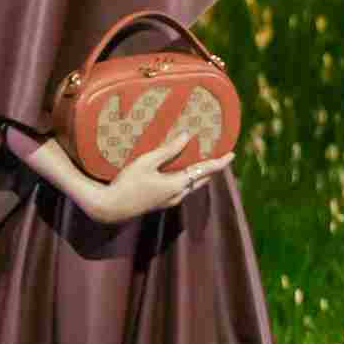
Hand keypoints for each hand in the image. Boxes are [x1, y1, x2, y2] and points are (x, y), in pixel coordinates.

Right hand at [82, 124, 234, 224]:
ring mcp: (170, 201)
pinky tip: (181, 170)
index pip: (205, 171)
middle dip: (211, 168)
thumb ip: (168, 150)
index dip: (220, 163)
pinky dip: (188, 178)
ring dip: (199, 173)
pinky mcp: (162, 202)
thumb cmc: (127, 183)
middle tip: (218, 154)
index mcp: (177, 184)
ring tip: (201, 159)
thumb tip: (187, 136)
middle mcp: (178, 195)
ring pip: (192, 185)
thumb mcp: (147, 162)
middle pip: (201, 179)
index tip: (232, 154)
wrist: (111, 208)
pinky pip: (182, 188)